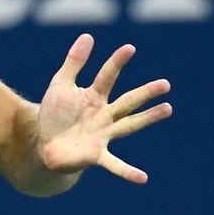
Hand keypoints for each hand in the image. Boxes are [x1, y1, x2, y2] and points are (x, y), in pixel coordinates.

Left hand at [36, 34, 171, 182]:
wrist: (45, 144)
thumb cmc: (55, 114)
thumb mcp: (60, 85)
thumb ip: (73, 63)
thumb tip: (88, 36)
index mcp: (93, 97)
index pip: (107, 77)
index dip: (116, 62)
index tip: (129, 47)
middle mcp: (104, 115)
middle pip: (127, 101)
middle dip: (145, 93)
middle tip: (165, 83)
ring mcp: (103, 134)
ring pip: (129, 125)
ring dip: (147, 119)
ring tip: (168, 109)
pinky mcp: (96, 155)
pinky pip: (115, 165)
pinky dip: (128, 172)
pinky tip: (143, 178)